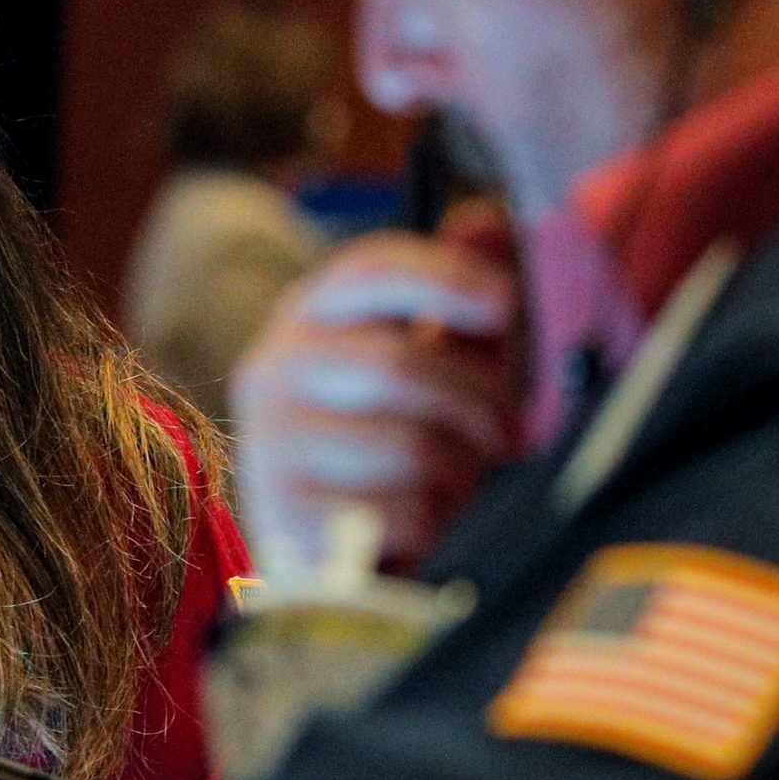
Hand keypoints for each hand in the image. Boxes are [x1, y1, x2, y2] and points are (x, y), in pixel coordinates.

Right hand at [230, 202, 520, 571]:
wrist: (319, 560)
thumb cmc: (384, 450)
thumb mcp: (423, 368)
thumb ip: (457, 303)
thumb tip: (489, 219)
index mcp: (307, 319)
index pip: (368, 268)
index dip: (444, 274)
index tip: (505, 300)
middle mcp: (273, 369)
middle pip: (402, 362)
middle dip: (478, 402)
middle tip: (507, 434)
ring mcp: (271, 443)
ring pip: (410, 445)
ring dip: (457, 474)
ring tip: (445, 485)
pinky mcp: (286, 516)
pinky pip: (401, 512)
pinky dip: (429, 524)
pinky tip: (411, 525)